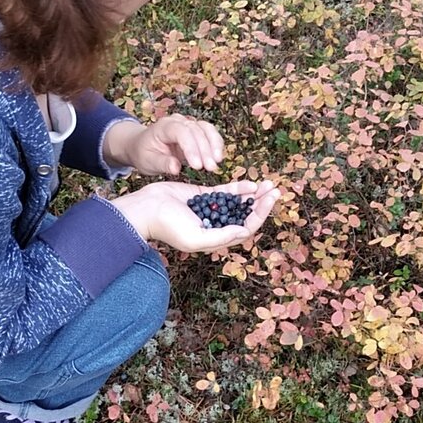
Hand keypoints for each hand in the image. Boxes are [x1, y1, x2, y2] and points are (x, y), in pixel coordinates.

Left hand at [103, 115, 223, 175]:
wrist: (142, 146)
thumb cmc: (144, 154)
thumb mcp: (148, 162)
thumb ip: (162, 164)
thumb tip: (176, 168)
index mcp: (163, 126)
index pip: (181, 132)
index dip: (191, 148)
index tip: (197, 166)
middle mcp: (177, 121)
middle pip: (196, 130)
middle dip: (205, 150)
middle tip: (211, 168)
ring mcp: (188, 124)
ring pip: (206, 129)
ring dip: (214, 145)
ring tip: (216, 163)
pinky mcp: (196, 131)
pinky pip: (210, 133)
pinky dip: (216, 144)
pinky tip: (218, 158)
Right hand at [111, 179, 278, 251]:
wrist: (147, 209)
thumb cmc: (168, 227)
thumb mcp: (196, 238)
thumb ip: (221, 237)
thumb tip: (245, 231)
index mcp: (217, 239)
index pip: (246, 228)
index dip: (260, 214)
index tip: (270, 200)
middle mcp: (217, 226)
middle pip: (246, 215)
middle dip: (261, 203)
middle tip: (275, 189)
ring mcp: (211, 210)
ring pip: (238, 202)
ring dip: (253, 194)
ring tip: (267, 183)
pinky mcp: (203, 196)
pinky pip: (225, 192)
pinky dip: (238, 188)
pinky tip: (250, 183)